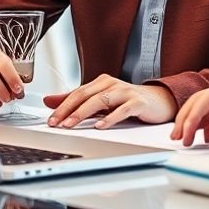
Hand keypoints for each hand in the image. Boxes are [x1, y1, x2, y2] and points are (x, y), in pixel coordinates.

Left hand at [44, 75, 177, 128]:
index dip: (61, 106)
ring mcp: (125, 92)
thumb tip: (49, 101)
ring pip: (100, 101)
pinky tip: (100, 126)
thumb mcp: (101, 100)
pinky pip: (122, 110)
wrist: (159, 101)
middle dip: (67, 110)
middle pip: (84, 95)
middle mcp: (111, 84)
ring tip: (70, 124)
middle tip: (55, 123)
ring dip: (83, 113)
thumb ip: (77, 100)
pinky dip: (110, 118)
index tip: (50, 119)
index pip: (77, 93)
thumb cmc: (128, 101)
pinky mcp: (138, 102)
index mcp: (101, 82)